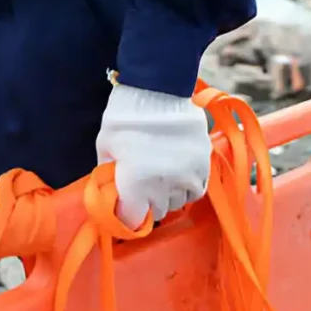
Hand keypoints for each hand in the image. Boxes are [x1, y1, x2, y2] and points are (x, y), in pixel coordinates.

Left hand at [96, 83, 210, 228]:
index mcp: (136, 184)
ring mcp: (187, 176)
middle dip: (147, 204)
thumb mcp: (106, 150)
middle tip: (141, 189)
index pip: (133, 220)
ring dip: (168, 196)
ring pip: (179, 202)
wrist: (157, 90)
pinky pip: (197, 189)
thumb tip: (113, 194)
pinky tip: (179, 176)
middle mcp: (164, 186)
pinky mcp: (203, 164)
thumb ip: (110, 177)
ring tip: (161, 181)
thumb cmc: (124, 119)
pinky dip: (187, 188)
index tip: (125, 209)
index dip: (127, 217)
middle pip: (157, 212)